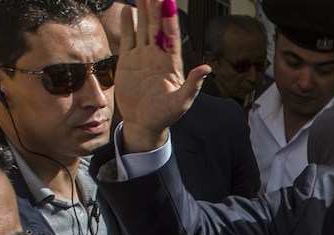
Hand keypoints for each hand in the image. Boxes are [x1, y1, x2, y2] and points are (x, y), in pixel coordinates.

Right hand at [115, 0, 210, 152]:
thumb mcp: (182, 102)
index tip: (169, 0)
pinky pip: (128, 39)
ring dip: (143, 11)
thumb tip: (206, 68)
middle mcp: (157, 56)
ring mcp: (142, 57)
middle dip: (156, 8)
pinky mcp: (128, 62)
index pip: (171, 35)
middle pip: (157, 27)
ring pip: (143, 29)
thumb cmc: (165, 115)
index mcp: (171, 63)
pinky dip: (128, 25)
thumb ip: (193, 85)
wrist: (144, 123)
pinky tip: (128, 11)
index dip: (170, 18)